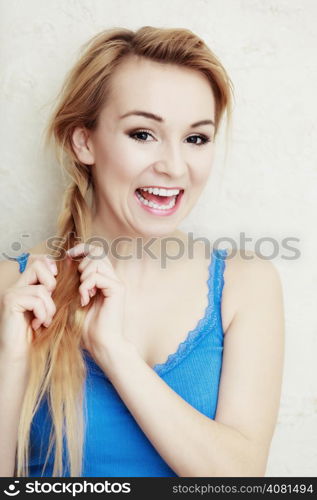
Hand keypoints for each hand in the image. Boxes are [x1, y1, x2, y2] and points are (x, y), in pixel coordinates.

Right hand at [0, 254, 56, 361]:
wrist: (21, 355)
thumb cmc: (38, 334)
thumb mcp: (50, 309)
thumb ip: (54, 292)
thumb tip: (71, 272)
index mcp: (25, 285)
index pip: (38, 260)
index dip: (51, 266)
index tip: (56, 286)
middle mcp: (16, 286)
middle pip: (39, 265)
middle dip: (52, 285)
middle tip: (49, 306)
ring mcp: (11, 293)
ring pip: (41, 288)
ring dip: (49, 308)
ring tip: (45, 321)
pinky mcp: (10, 302)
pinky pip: (36, 299)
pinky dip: (42, 313)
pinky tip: (39, 324)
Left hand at [67, 243, 130, 366]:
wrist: (100, 343)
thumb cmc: (87, 325)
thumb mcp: (75, 296)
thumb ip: (74, 278)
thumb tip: (68, 258)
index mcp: (103, 278)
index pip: (96, 251)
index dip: (81, 248)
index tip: (68, 256)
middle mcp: (112, 277)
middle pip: (97, 252)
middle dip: (81, 262)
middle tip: (78, 282)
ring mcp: (116, 283)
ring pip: (97, 262)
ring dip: (83, 276)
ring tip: (82, 293)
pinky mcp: (117, 289)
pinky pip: (97, 276)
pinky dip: (86, 286)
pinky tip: (85, 299)